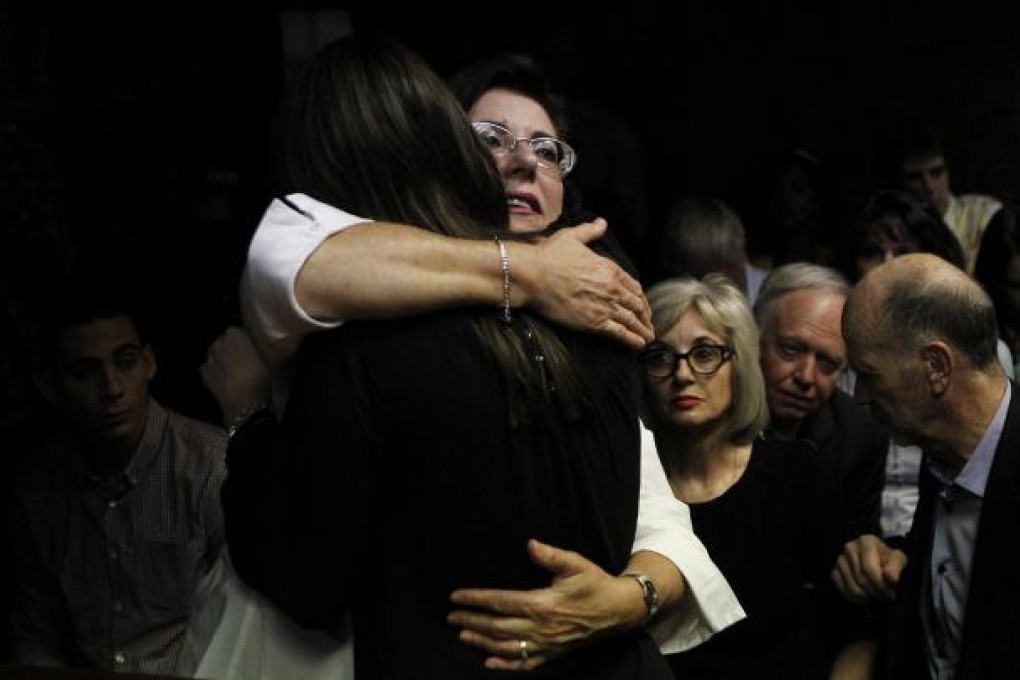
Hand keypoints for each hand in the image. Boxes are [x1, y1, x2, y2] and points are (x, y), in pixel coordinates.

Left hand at [199, 326, 272, 425]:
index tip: (251, 347)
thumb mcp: (266, 358)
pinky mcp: (204, 374)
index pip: (238, 330)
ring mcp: (209, 358)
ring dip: (222, 358)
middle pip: (224, 341)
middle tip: (243, 359)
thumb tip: (255, 346)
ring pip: (215, 353)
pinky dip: (214, 371)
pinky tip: (223, 378)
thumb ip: (257, 347)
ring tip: (233, 370)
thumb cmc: (260, 377)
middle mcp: (219, 342)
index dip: (244, 339)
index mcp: (235, 333)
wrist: (245, 402)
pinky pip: (208, 367)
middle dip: (231, 347)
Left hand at [447, 539, 641, 670]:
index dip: (476, 599)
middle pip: (498, 626)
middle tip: (451, 617)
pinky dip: (506, 664)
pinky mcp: (554, 653)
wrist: (619, 610)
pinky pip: (526, 663)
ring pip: (507, 646)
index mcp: (543, 604)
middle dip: (472, 621)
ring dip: (481, 642)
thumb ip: (550, 555)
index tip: (456, 596)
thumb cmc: (595, 582)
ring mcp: (548, 644)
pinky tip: (489, 661)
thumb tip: (529, 544)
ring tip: (462, 635)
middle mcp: (542, 628)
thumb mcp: (575, 563)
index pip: (500, 602)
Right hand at [520, 219, 652, 349]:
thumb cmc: (549, 256)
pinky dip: (631, 340)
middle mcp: (612, 289)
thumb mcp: (571, 237)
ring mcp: (605, 307)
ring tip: (647, 339)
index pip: (634, 287)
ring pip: (631, 321)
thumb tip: (601, 223)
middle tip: (648, 326)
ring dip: (642, 331)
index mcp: (610, 269)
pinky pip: (619, 333)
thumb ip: (590, 231)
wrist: (532, 276)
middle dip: (645, 317)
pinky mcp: (593, 323)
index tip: (643, 306)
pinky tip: (638, 345)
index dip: (641, 299)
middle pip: (637, 305)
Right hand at [831, 534, 906, 603]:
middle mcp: (850, 548)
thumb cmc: (889, 560)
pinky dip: (856, 599)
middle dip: (876, 593)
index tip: (891, 594)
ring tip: (878, 596)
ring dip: (867, 597)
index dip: (881, 585)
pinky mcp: (834, 571)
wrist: (879, 560)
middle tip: (886, 597)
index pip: (869, 569)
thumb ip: (896, 567)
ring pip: (853, 588)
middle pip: (861, 579)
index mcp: (866, 541)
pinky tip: (866, 597)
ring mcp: (840, 560)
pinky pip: (843, 590)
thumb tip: (891, 578)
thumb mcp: (899, 559)